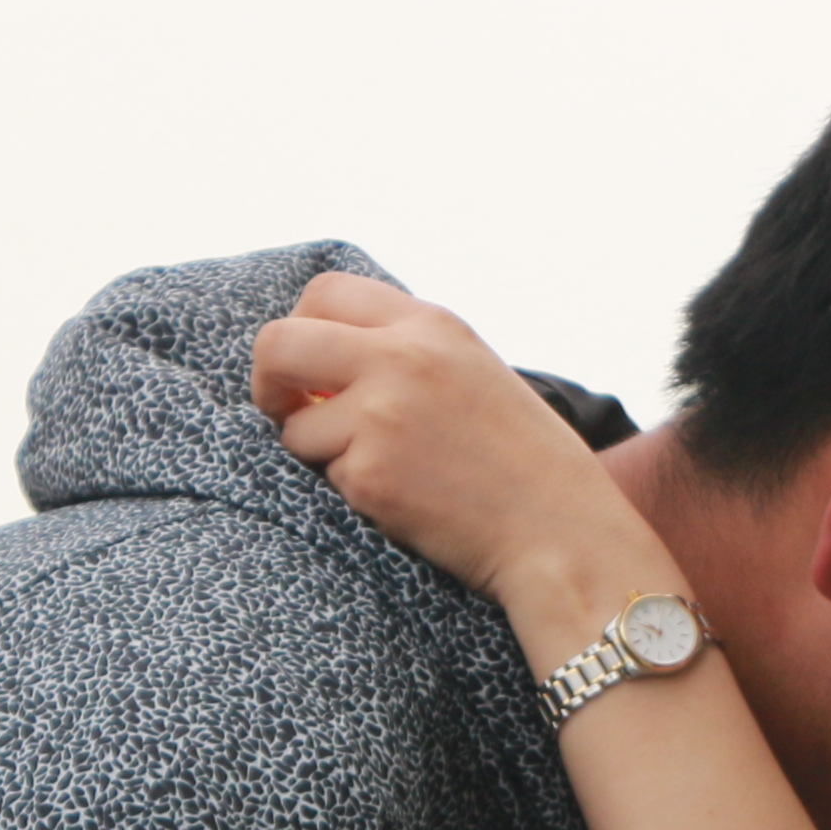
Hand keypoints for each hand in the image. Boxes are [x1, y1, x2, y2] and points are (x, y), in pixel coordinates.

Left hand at [252, 273, 667, 666]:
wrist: (564, 535)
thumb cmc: (529, 466)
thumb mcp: (478, 376)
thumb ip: (411, 354)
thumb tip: (326, 364)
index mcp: (432, 325)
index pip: (324, 294)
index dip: (301, 330)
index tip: (306, 368)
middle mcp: (401, 357)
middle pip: (280, 343)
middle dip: (267, 381)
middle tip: (280, 410)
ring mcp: (382, 415)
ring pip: (296, 426)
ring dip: (321, 453)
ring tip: (387, 475)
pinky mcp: (371, 474)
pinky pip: (326, 476)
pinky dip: (353, 493)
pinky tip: (408, 502)